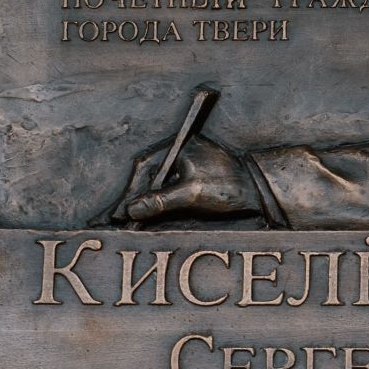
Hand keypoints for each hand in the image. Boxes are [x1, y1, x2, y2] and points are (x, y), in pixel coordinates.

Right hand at [113, 135, 261, 225]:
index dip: (128, 194)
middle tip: (108, 221)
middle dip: (128, 199)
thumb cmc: (231, 185)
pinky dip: (151, 203)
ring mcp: (183, 164)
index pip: (144, 169)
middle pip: (144, 176)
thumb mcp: (193, 193)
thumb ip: (162, 200)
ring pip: (152, 184)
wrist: (261, 189)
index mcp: (178, 146)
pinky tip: (139, 217)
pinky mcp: (188, 176)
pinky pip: (162, 189)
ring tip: (119, 222)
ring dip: (137, 203)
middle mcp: (178, 151)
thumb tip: (132, 209)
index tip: (116, 214)